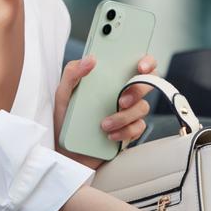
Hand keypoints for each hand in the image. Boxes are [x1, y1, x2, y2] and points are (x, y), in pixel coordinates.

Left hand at [53, 54, 157, 168]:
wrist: (66, 150)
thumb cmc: (65, 118)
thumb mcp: (63, 94)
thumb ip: (72, 73)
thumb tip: (90, 59)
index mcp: (110, 79)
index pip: (136, 64)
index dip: (147, 62)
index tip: (140, 67)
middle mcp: (123, 93)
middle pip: (147, 84)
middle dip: (137, 91)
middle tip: (120, 101)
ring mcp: (128, 112)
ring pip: (142, 107)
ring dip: (124, 116)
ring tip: (104, 124)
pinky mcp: (130, 130)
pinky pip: (138, 128)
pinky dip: (125, 131)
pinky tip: (110, 135)